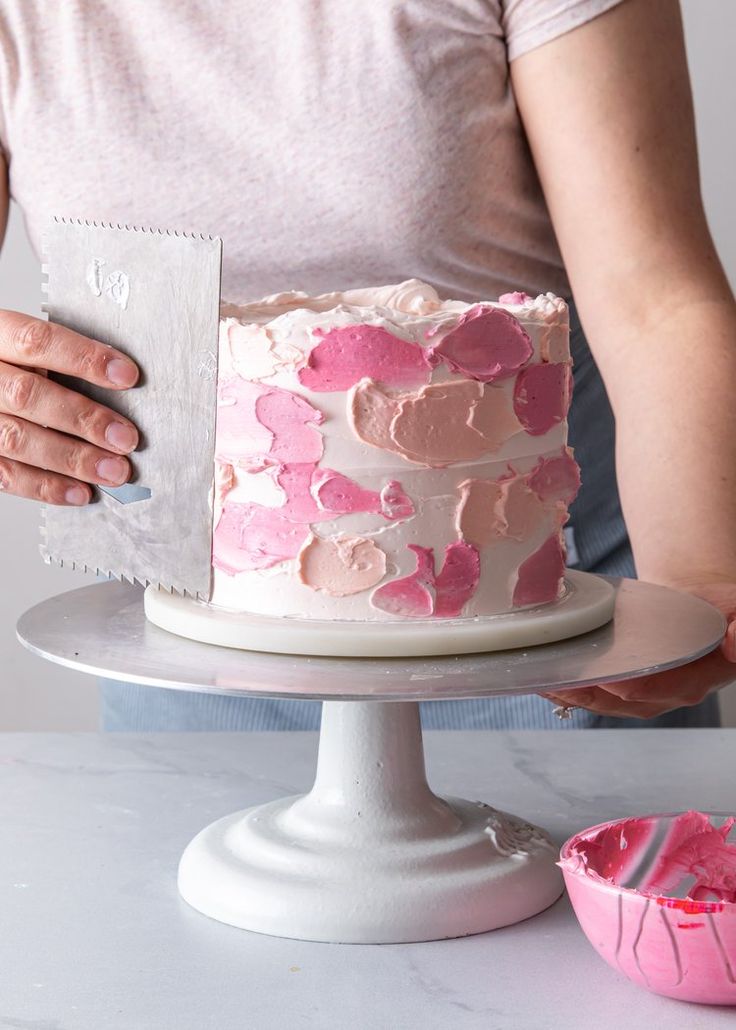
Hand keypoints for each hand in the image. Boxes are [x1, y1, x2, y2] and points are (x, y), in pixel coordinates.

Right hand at [0, 309, 138, 505]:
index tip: (128, 376)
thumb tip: (121, 380)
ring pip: (17, 440)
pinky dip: (47, 486)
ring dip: (73, 459)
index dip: (84, 358)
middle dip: (83, 419)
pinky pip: (7, 475)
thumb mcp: (25, 349)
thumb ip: (60, 358)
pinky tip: (81, 491)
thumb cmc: (13, 369)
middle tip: (125, 438)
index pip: (36, 340)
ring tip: (113, 471)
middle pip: (28, 396)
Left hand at [542, 582, 735, 719]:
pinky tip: (540, 676)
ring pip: (599, 701)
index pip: (658, 690)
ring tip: (537, 679)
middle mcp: (665, 694)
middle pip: (618, 702)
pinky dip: (565, 686)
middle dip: (584, 694)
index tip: (605, 677)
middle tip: (554, 681)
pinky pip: (592, 692)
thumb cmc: (724, 611)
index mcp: (695, 680)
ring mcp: (643, 694)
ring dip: (567, 693)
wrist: (705, 609)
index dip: (632, 686)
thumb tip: (735, 642)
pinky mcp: (623, 686)